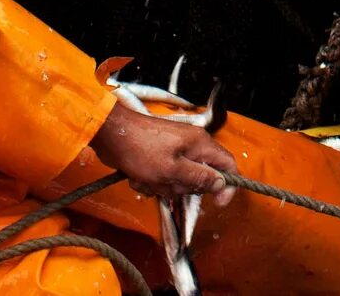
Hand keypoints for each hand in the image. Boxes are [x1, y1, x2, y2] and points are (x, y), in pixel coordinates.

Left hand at [90, 107, 236, 200]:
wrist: (111, 136)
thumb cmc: (140, 150)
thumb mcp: (172, 170)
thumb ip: (199, 177)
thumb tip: (221, 183)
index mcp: (200, 144)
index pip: (228, 165)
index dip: (227, 186)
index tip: (217, 203)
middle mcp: (191, 145)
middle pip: (201, 177)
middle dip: (183, 188)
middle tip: (167, 184)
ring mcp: (175, 151)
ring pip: (180, 181)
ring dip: (164, 186)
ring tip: (149, 179)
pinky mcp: (160, 157)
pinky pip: (164, 177)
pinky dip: (152, 182)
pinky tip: (140, 177)